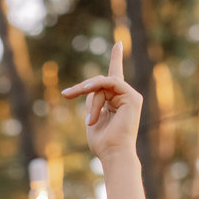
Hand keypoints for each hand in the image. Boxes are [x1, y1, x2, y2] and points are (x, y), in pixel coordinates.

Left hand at [61, 42, 141, 165]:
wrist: (113, 154)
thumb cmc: (102, 143)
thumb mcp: (92, 119)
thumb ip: (92, 103)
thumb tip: (90, 89)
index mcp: (117, 101)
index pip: (115, 77)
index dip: (116, 59)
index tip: (117, 44)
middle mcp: (126, 96)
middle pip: (100, 83)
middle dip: (82, 88)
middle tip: (66, 94)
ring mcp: (130, 96)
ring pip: (103, 84)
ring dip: (91, 100)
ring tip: (90, 121)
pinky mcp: (132, 97)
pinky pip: (109, 84)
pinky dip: (97, 91)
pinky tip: (88, 100)